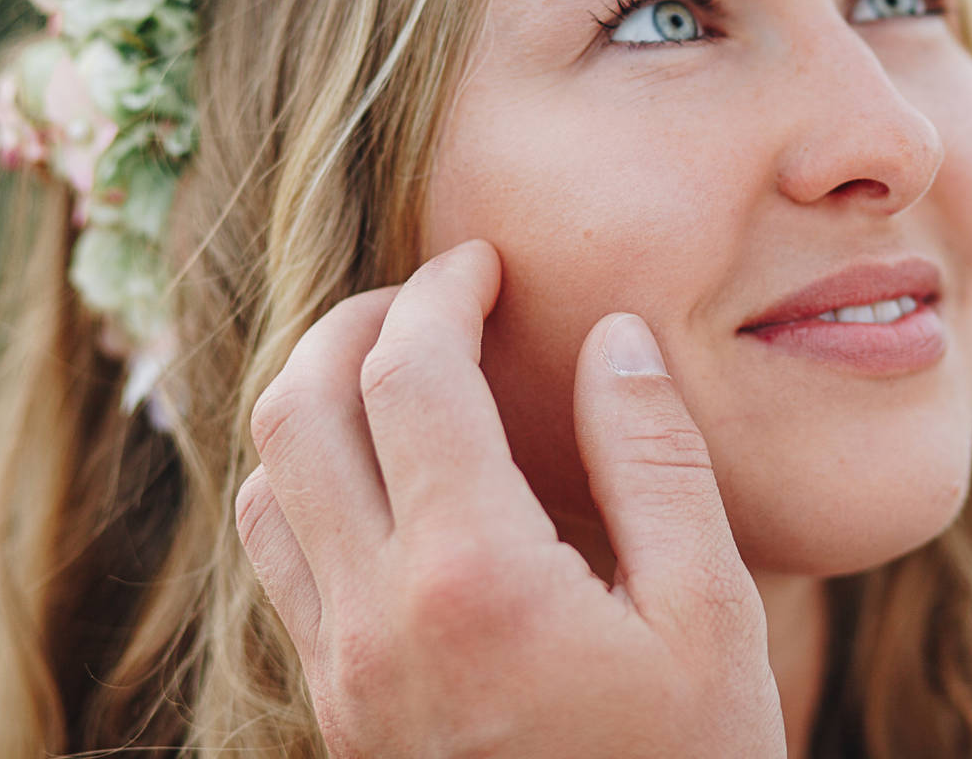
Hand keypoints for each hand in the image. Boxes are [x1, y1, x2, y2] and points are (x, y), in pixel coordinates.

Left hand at [235, 239, 786, 757]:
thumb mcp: (710, 611)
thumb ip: (653, 458)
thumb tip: (611, 335)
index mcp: (473, 577)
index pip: (409, 372)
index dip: (440, 290)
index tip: (484, 264)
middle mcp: (375, 617)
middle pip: (299, 407)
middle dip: (356, 319)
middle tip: (431, 296)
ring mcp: (339, 668)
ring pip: (261, 479)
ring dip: (314, 394)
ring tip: (395, 365)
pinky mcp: (334, 706)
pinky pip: (273, 555)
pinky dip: (299, 476)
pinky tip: (378, 470)